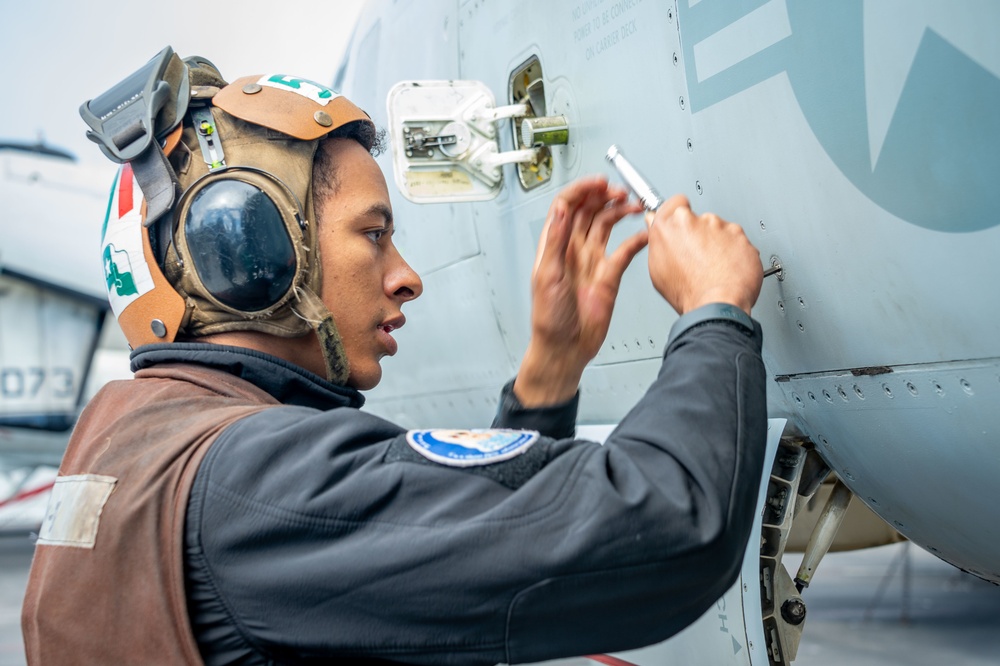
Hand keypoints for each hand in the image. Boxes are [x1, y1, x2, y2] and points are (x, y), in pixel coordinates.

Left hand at [514, 177, 646, 406]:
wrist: (565, 348)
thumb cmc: (549, 318)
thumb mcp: (547, 276)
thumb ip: (555, 241)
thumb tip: (560, 210)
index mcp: (555, 245)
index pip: (567, 207)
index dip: (582, 191)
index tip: (599, 183)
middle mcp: (573, 249)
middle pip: (589, 211)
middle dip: (604, 196)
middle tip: (619, 191)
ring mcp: (592, 261)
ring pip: (607, 225)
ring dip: (619, 211)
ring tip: (633, 204)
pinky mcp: (609, 276)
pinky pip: (625, 251)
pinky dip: (636, 240)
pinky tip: (645, 232)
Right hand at [648, 195, 762, 315]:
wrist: (717, 304)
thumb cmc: (688, 291)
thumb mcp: (657, 268)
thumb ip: (658, 240)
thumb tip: (657, 228)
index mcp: (670, 224)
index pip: (675, 202)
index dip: (678, 211)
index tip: (680, 221)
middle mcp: (694, 220)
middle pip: (697, 219)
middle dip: (698, 233)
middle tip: (697, 256)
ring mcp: (719, 226)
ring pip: (718, 229)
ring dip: (717, 243)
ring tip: (714, 266)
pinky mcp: (740, 235)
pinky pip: (736, 240)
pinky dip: (734, 251)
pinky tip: (728, 267)